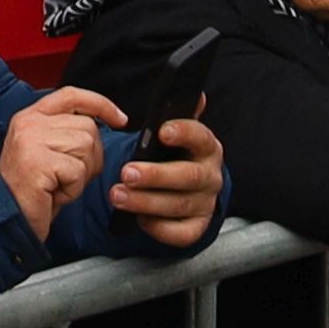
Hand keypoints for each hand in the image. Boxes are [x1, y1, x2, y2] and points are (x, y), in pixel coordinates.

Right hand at [0, 82, 123, 222]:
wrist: (8, 217)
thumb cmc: (32, 190)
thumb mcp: (46, 151)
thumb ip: (65, 132)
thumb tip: (103, 124)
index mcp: (30, 116)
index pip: (71, 95)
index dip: (100, 104)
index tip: (120, 119)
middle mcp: (29, 123)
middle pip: (88, 127)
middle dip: (91, 157)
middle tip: (68, 177)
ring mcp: (32, 140)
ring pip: (86, 148)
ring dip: (81, 175)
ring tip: (58, 185)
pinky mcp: (38, 161)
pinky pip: (77, 171)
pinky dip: (73, 189)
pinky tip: (54, 194)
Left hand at [107, 110, 223, 245]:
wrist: (183, 187)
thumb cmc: (173, 154)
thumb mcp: (175, 132)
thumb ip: (179, 114)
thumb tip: (195, 94)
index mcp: (206, 146)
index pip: (200, 137)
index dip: (183, 132)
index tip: (162, 131)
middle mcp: (210, 175)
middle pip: (187, 176)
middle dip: (155, 175)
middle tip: (126, 172)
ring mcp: (205, 203)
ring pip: (179, 205)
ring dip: (146, 202)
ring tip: (118, 196)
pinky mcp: (197, 226)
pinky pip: (181, 233)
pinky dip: (159, 228)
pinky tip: (139, 219)